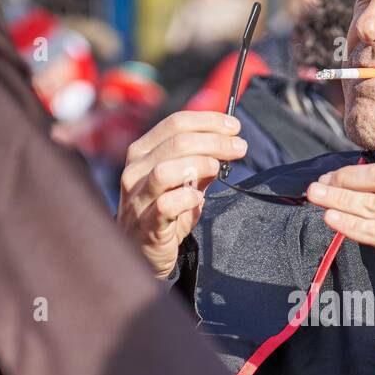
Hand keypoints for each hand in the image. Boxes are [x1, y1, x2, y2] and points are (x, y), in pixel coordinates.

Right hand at [117, 111, 247, 278]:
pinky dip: (187, 198)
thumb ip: (201, 163)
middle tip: (239, 147)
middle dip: (215, 141)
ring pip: (166, 170)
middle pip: (177, 142)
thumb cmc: (165, 213)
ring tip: (217, 169)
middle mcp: (135, 170)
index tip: (235, 127)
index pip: (175, 123)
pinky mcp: (146, 223)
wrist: (144, 253)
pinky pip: (166, 205)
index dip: (209, 121)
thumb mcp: (184, 182)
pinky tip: (198, 199)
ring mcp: (137, 197)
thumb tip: (229, 142)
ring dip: (199, 165)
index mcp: (143, 152)